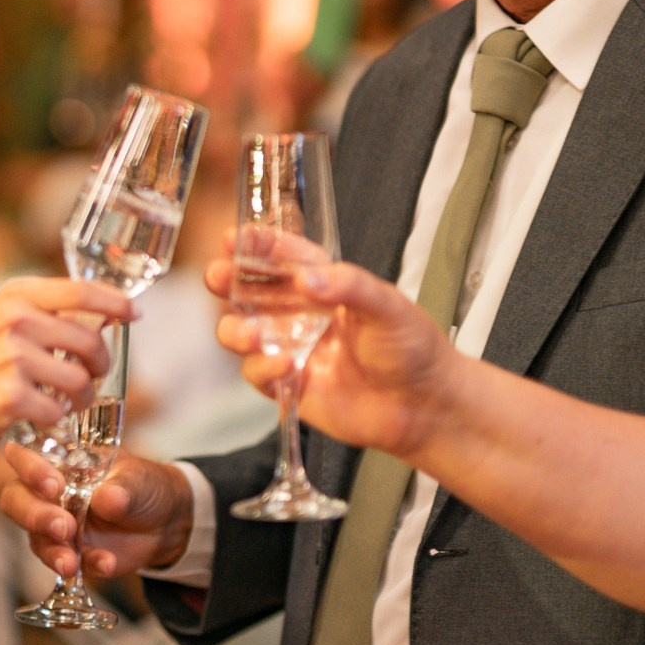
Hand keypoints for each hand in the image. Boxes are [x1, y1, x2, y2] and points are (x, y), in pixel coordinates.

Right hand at [0, 276, 131, 452]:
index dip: (116, 302)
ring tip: (70, 402)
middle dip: (101, 363)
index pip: (81, 291)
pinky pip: (58, 410)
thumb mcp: (6, 326)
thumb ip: (50, 317)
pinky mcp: (10, 395)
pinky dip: (57, 418)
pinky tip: (44, 416)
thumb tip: (108, 315)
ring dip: (83, 397)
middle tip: (96, 375)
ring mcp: (11, 357)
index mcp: (16, 295)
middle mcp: (13, 319)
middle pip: (89, 340)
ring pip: (79, 380)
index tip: (134, 313)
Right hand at [0, 442, 195, 578]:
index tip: (54, 485)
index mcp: (59, 463)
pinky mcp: (67, 554)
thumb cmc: (145, 487)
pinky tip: (106, 563)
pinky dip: (85, 565)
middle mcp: (47, 493)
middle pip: (16, 500)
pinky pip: (63, 563)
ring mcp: (54, 526)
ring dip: (52, 550)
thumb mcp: (139, 480)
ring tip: (72, 562)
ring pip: (34, 537)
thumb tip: (107, 500)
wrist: (165, 524)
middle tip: (63, 526)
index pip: (24, 457)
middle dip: (34, 514)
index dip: (29, 469)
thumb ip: (123, 488)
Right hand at [209, 255, 457, 460]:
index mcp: (324, 283)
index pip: (282, 255)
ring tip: (250, 334)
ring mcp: (290, 348)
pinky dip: (262, 368)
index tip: (235, 237)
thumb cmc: (413, 348)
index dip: (256, 245)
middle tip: (219, 277)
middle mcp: (300, 312)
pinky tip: (283, 366)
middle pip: (248, 290)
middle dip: (227, 281)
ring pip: (241, 331)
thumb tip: (306, 279)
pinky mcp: (288, 384)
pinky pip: (256, 373)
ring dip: (236, 329)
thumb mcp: (388, 305)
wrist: (425, 406)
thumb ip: (348, 286)